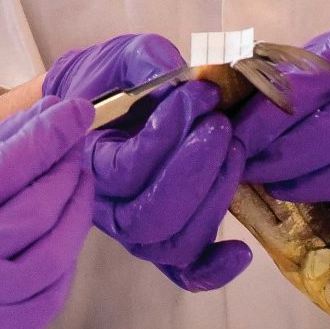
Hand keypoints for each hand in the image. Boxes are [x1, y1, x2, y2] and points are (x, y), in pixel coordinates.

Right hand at [0, 97, 92, 328]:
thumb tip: (37, 122)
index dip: (45, 138)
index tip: (74, 112)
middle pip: (33, 215)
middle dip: (65, 172)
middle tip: (77, 144)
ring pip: (51, 259)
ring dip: (74, 214)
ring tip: (77, 184)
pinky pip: (48, 299)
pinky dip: (64, 262)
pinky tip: (63, 235)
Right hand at [40, 34, 251, 291]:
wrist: (103, 103)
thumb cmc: (114, 80)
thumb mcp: (125, 57)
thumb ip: (145, 62)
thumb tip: (176, 75)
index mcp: (89, 162)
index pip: (124, 171)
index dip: (165, 135)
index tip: (198, 93)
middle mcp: (107, 206)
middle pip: (148, 219)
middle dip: (194, 171)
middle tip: (220, 125)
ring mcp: (136, 228)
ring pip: (172, 244)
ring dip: (212, 200)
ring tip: (234, 151)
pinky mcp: (164, 238)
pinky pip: (183, 271)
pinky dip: (212, 269)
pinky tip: (240, 251)